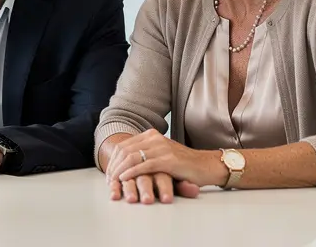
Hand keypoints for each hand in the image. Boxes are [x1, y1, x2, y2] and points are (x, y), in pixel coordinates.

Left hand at [102, 129, 224, 200]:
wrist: (207, 166)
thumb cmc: (183, 164)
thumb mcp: (161, 155)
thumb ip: (145, 155)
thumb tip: (124, 164)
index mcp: (151, 135)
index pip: (124, 145)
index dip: (113, 160)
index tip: (108, 173)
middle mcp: (154, 138)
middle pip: (124, 150)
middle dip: (113, 166)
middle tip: (108, 180)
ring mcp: (161, 148)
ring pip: (132, 157)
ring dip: (119, 170)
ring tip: (113, 181)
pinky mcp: (168, 160)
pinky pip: (144, 165)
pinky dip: (131, 172)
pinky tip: (124, 179)